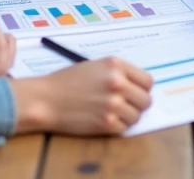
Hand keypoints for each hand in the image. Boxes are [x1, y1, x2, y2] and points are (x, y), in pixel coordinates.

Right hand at [12, 57, 153, 135]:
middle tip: (124, 106)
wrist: (46, 99)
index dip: (142, 89)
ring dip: (126, 117)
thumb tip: (137, 87)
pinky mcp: (106, 123)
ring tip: (111, 113)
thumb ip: (118, 73)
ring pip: (136, 117)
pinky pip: (124, 128)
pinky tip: (103, 120)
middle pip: (146, 100)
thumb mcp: (95, 66)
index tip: (135, 93)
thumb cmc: (67, 81)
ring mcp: (113, 104)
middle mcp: (117, 83)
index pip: (147, 81)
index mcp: (115, 65)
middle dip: (137, 105)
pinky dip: (116, 127)